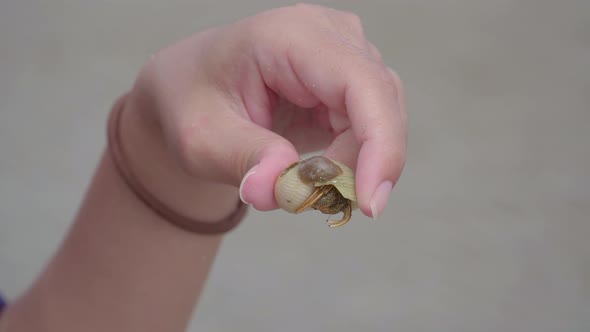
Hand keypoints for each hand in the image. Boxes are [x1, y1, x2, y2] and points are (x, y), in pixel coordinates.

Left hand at [123, 4, 406, 220]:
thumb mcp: (200, 138)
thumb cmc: (192, 103)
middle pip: (380, 102)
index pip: (359, 82)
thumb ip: (242, 159)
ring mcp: (341, 55)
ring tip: (306, 186)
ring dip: (357, 164)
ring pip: (382, 117)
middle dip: (366, 163)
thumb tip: (278, 189)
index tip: (369, 202)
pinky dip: (354, 160)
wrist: (191, 92)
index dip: (379, 142)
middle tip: (324, 204)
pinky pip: (371, 126)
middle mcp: (327, 35)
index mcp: (288, 35)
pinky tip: (319, 174)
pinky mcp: (345, 81)